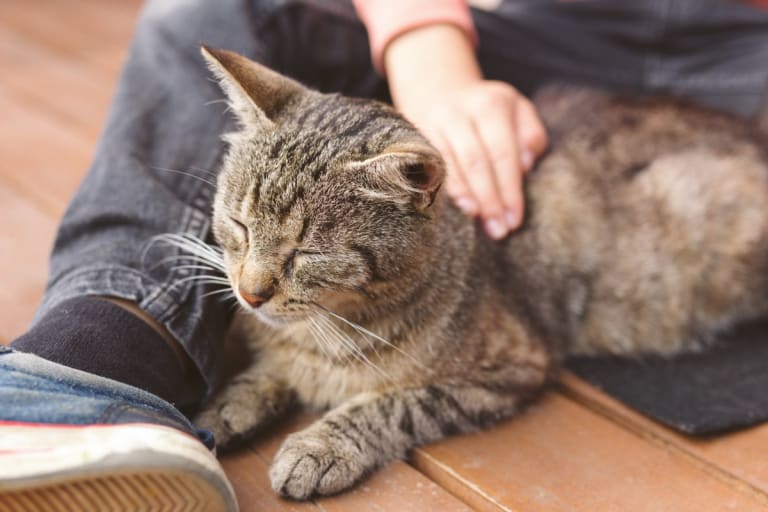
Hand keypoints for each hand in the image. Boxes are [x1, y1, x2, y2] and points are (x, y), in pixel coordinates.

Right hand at [384, 25, 547, 238]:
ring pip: (450, 165)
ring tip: (477, 222)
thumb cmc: (486, 109)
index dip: (509, 189)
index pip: (503, 153)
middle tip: (499, 230)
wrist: (438, 87)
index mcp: (492, 105)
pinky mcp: (414, 136)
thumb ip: (530, 135)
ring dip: (465, 198)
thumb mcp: (517, 109)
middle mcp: (460, 112)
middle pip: (477, 162)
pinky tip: (449, 211)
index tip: (515, 219)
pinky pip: (428, 167)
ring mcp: (434, 124)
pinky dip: (439, 190)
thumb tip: (526, 166)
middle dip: (490, 199)